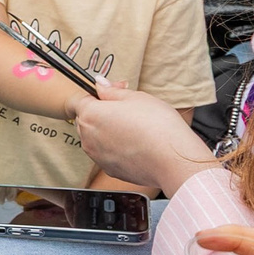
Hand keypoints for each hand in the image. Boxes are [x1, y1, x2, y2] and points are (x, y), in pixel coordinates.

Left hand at [73, 82, 214, 194]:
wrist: (173, 160)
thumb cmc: (157, 126)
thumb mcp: (136, 97)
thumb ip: (112, 91)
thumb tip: (100, 84)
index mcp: (90, 115)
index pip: (81, 100)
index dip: (97, 94)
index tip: (113, 93)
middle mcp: (88, 138)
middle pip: (86, 119)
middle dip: (101, 111)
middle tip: (127, 108)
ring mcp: (97, 156)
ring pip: (96, 138)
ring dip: (108, 130)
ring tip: (134, 127)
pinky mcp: (109, 169)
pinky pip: (106, 153)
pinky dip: (116, 147)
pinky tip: (135, 143)